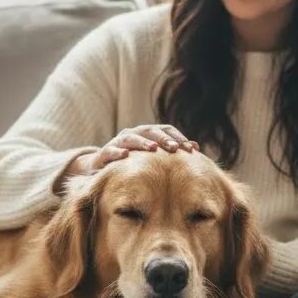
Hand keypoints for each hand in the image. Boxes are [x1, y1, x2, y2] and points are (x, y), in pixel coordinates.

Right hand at [74, 125, 199, 175]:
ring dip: (142, 142)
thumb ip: (170, 150)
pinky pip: (110, 151)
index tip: (191, 149)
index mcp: (146, 133)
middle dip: (163, 139)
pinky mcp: (104, 154)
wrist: (101, 168)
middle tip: (175, 149)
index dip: (178, 137)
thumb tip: (196, 147)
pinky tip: (125, 156)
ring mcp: (117, 142)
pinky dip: (117, 152)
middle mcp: (133, 133)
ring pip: (131, 138)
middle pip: (150, 131)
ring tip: (153, 149)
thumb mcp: (151, 157)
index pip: (165, 130)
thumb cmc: (133, 162)